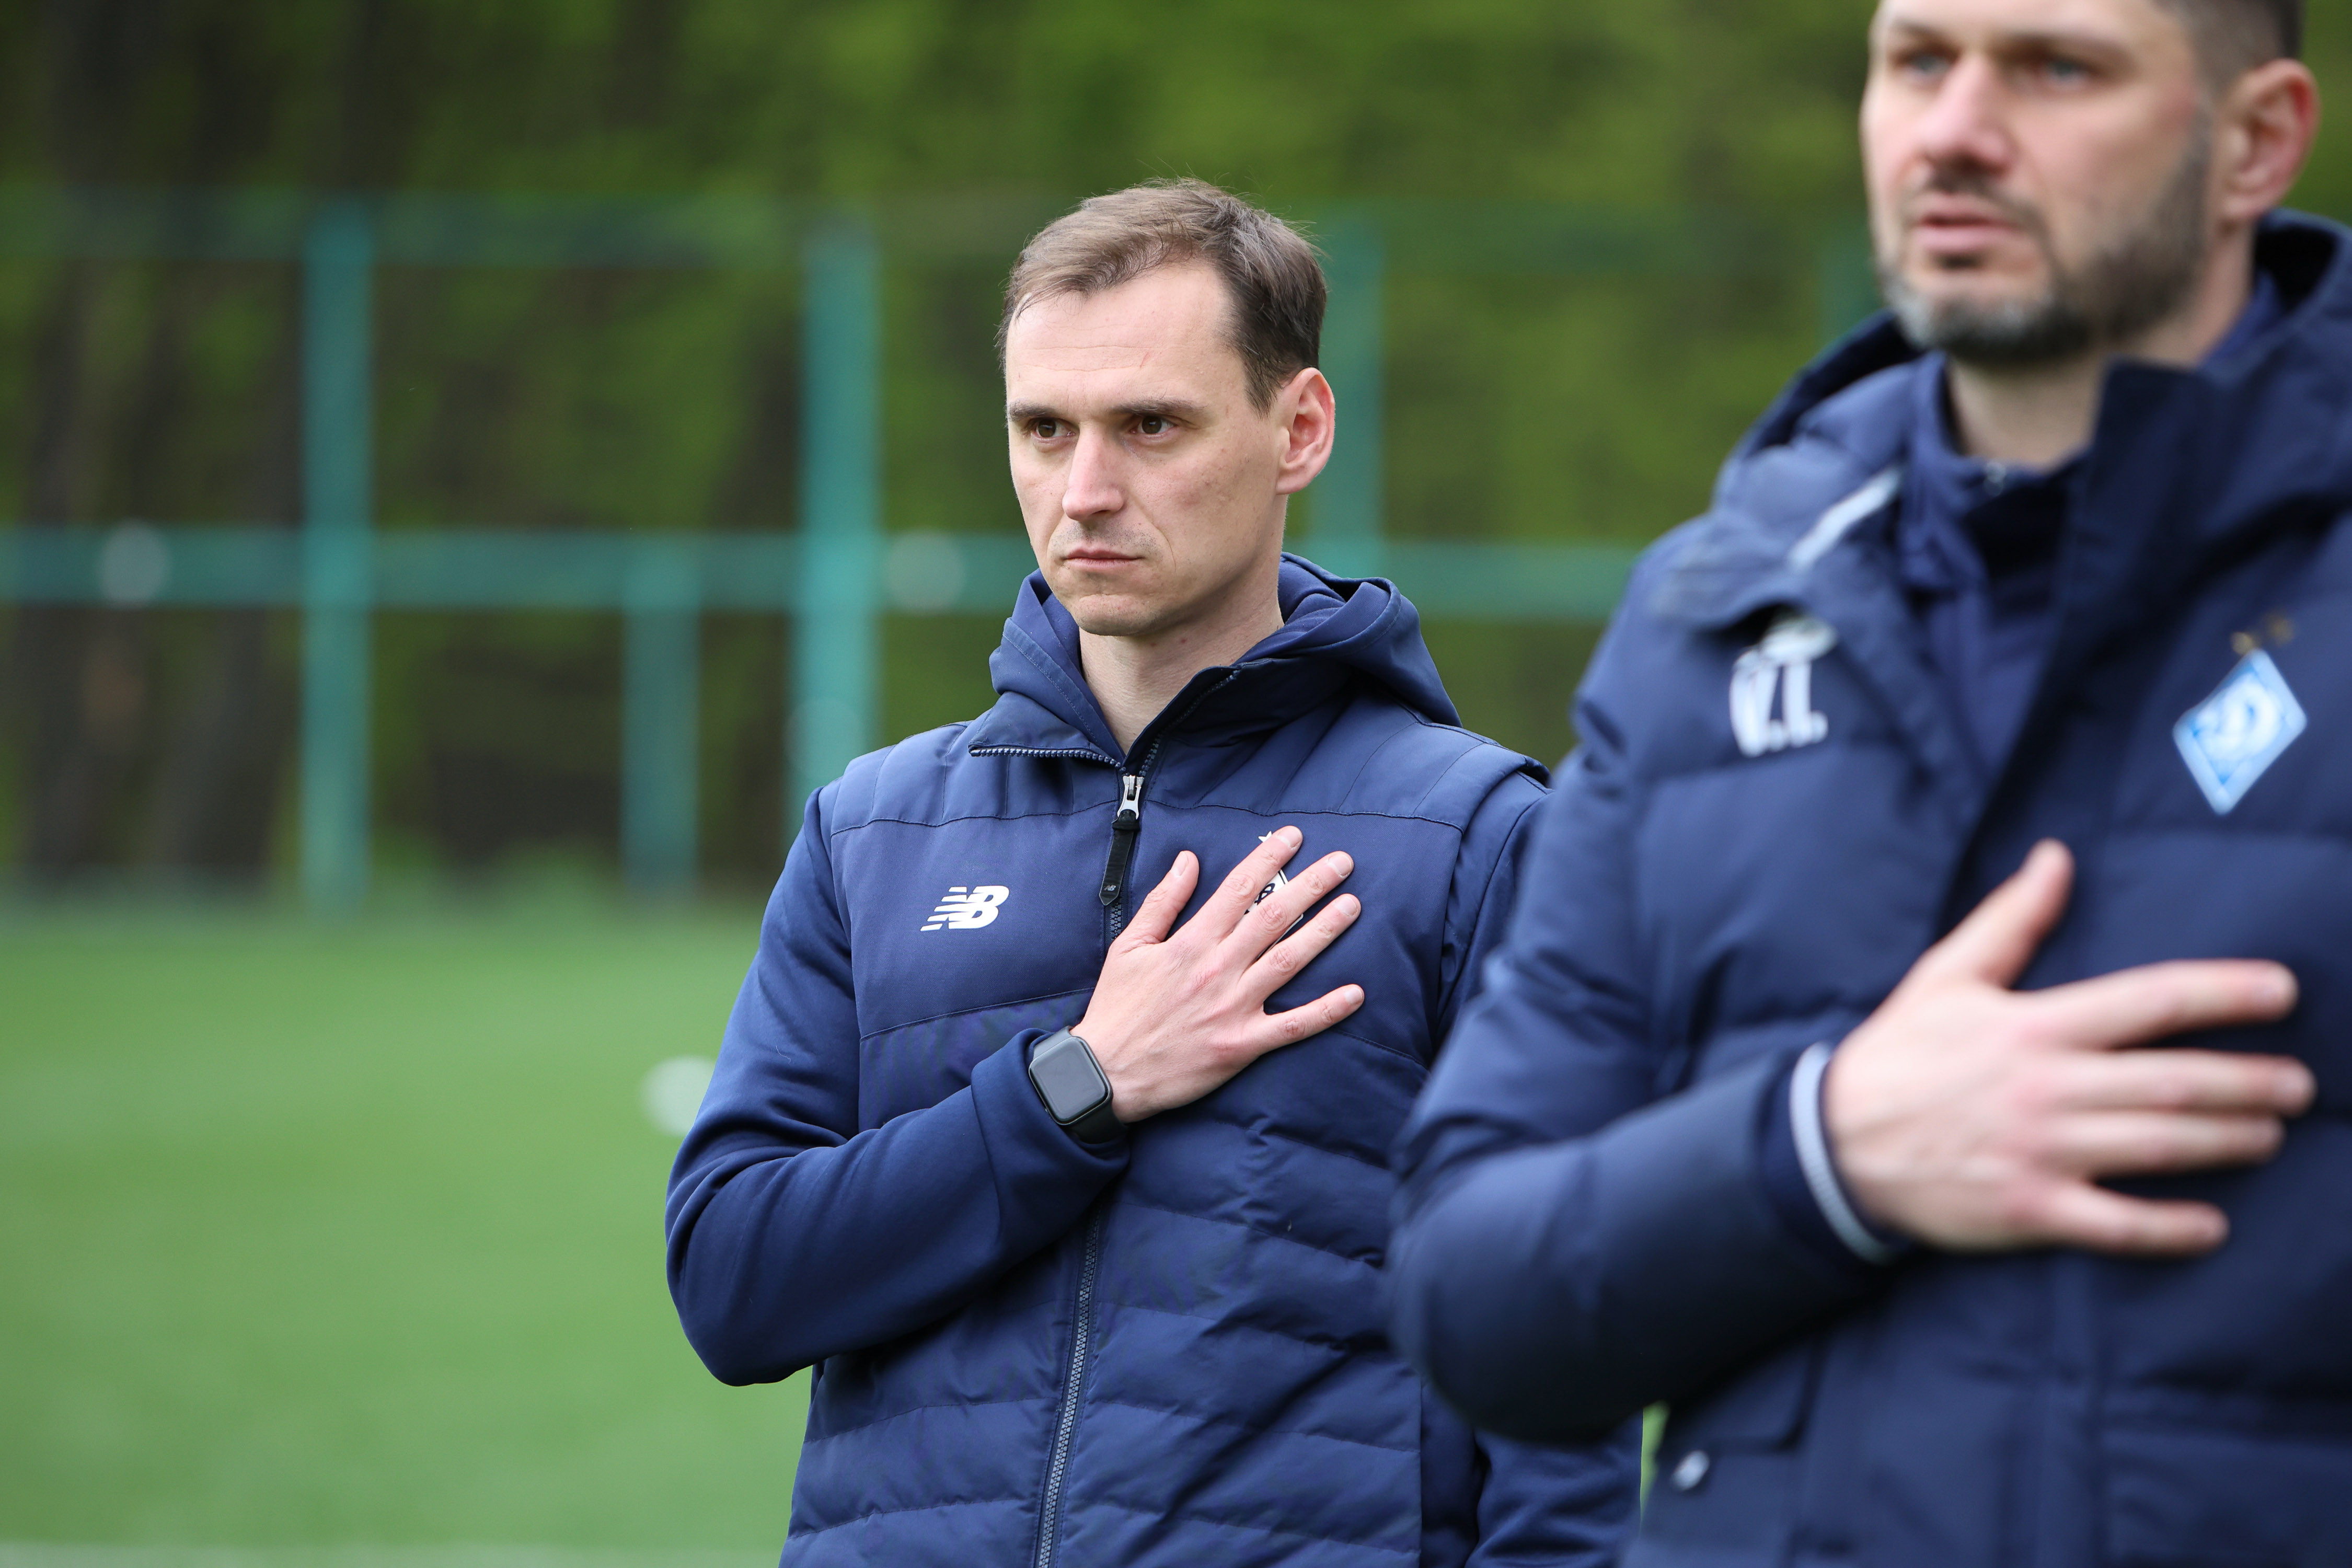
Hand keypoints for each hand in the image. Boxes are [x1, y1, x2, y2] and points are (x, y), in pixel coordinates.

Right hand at [1075, 826, 1364, 1121]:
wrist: (1108, 1071)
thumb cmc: (1117, 1008)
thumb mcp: (1129, 945)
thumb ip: (1163, 901)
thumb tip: (1188, 860)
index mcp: (1191, 943)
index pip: (1238, 889)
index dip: (1269, 859)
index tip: (1294, 837)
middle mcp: (1217, 969)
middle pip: (1272, 917)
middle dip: (1311, 885)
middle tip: (1343, 863)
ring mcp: (1232, 1008)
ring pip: (1288, 961)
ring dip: (1324, 931)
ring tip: (1352, 905)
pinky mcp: (1241, 1045)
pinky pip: (1292, 1026)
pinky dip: (1326, 1011)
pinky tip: (1355, 994)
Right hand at [1823, 840, 2311, 1254]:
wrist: (1834, 1143)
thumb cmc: (1898, 1054)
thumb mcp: (1947, 975)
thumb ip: (2012, 919)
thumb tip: (2057, 857)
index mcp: (2035, 1026)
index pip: (2151, 1001)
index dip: (2225, 993)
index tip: (2281, 991)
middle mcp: (2049, 1088)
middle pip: (2174, 1082)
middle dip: (2248, 1081)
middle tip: (2299, 1084)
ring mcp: (2043, 1152)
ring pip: (2160, 1147)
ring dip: (2227, 1141)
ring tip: (2269, 1134)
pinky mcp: (2032, 1209)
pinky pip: (2119, 1224)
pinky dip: (2171, 1228)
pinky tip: (2212, 1225)